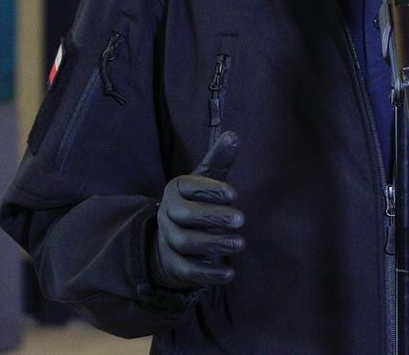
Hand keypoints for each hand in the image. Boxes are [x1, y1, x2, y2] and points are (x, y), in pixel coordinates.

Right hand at [151, 131, 245, 289]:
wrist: (172, 239)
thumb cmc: (197, 202)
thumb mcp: (207, 179)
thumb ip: (219, 160)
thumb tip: (233, 135)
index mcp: (176, 189)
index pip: (188, 187)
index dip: (209, 190)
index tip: (233, 194)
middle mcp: (167, 214)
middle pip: (186, 216)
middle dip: (213, 217)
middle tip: (241, 219)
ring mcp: (168, 240)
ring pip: (186, 243)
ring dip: (214, 244)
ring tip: (240, 243)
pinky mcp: (174, 265)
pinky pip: (187, 270)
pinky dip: (208, 273)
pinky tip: (230, 273)